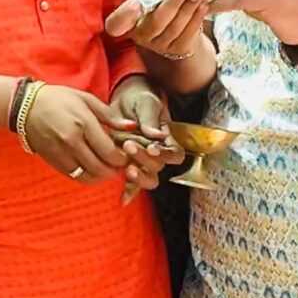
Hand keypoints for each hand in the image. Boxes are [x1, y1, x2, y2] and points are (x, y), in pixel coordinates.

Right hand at [17, 82, 130, 184]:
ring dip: (101, 176)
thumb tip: (131, 127)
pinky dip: (86, 177)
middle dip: (114, 169)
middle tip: (119, 164)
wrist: (25, 107)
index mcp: (83, 123)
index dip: (122, 158)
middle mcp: (72, 141)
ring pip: (88, 176)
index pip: (109, 151)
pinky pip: (74, 176)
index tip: (126, 155)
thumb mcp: (85, 99)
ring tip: (107, 168)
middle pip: (100, 167)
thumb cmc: (58, 99)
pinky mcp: (53, 161)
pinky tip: (92, 169)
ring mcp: (61, 153)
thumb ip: (109, 115)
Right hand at [104, 0, 210, 61]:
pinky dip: (197, 18)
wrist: (179, 29)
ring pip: (174, 27)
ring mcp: (160, 46)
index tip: (134, 3)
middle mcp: (141, 37)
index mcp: (127, 22)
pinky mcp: (178, 50)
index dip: (123, 16)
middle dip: (170, 2)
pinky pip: (188, 34)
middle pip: (154, 22)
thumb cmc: (160, 5)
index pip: (116, 24)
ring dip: (188, 7)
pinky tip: (203, 4)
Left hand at [106, 75, 181, 192]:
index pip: (175, 154)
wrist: (124, 99)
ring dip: (139, 177)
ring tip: (128, 169)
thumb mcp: (146, 103)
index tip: (152, 148)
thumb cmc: (140, 99)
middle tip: (129, 145)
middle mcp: (158, 154)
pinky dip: (129, 192)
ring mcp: (144, 161)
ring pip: (149, 178)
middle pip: (159, 167)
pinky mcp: (129, 165)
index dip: (165, 154)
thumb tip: (155, 134)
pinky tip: (122, 199)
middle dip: (145, 159)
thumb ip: (150, 119)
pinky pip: (132, 184)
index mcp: (167, 139)